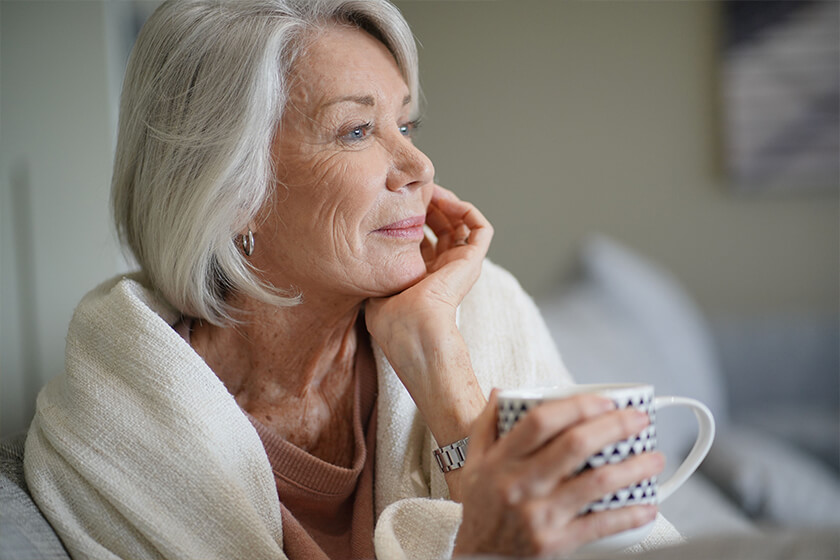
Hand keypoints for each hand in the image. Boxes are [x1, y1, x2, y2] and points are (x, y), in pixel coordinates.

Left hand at [365, 184, 492, 343]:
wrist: (413, 329)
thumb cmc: (392, 318)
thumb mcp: (377, 287)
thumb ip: (377, 268)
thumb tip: (364, 251)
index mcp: (422, 277)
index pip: (421, 239)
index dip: (412, 218)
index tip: (398, 203)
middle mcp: (443, 270)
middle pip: (442, 228)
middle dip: (429, 206)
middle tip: (416, 192)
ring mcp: (460, 265)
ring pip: (461, 225)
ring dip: (449, 204)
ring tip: (432, 191)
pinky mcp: (472, 261)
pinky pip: (481, 229)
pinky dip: (468, 211)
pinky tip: (449, 201)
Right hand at [454, 390, 663, 557]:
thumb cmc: (481, 508)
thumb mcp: (474, 464)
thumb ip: (486, 426)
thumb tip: (501, 392)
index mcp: (501, 461)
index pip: (541, 422)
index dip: (577, 407)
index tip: (604, 401)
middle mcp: (520, 485)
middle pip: (574, 446)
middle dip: (614, 427)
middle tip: (638, 419)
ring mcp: (539, 515)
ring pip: (595, 483)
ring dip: (631, 468)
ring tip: (653, 458)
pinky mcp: (555, 542)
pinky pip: (599, 525)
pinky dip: (628, 515)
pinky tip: (647, 505)